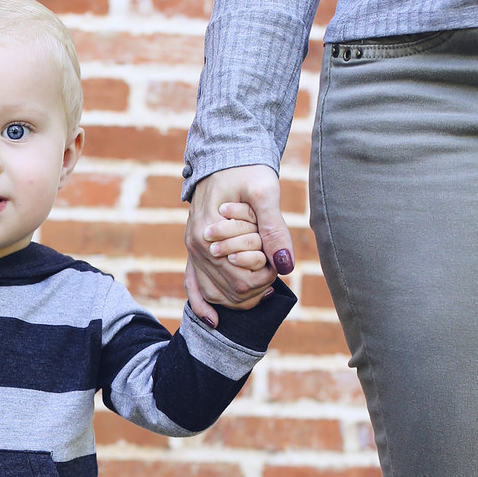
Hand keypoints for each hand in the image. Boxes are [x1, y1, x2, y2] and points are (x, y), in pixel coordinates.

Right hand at [185, 164, 293, 326]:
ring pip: (216, 293)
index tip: (277, 260)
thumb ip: (274, 227)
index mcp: (210, 234)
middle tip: (272, 270)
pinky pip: (193, 285)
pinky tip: (214, 320)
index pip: (241, 277)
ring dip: (240, 298)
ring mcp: (193, 250)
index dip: (266, 276)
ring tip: (262, 287)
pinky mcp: (195, 249)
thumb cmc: (247, 170)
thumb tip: (284, 264)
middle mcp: (197, 246)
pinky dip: (202, 305)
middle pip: (230, 290)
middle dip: (256, 286)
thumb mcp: (265, 192)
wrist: (226, 156)